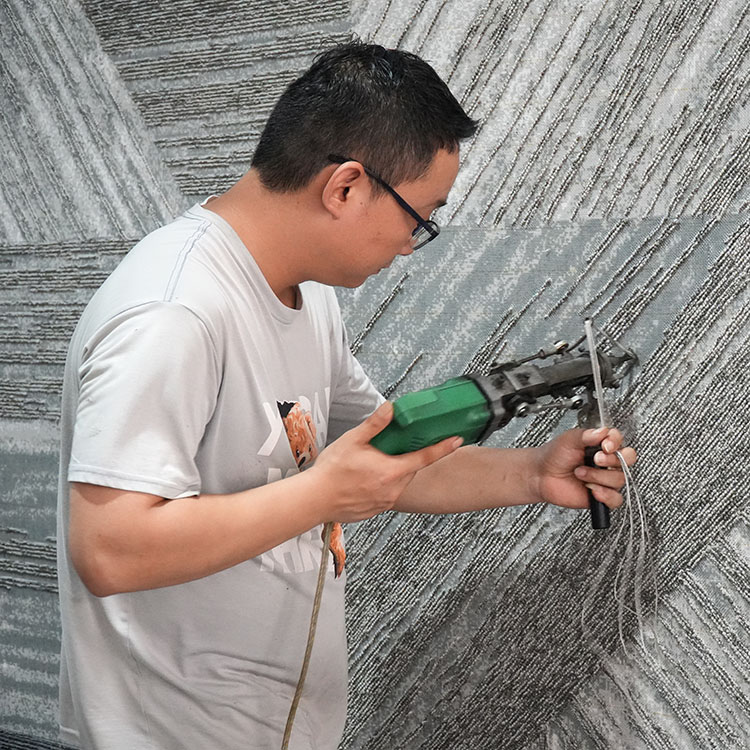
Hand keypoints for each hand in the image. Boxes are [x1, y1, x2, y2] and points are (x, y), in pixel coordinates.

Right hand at [309, 401, 462, 522]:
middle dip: (408, 456)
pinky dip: (384, 483)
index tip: (457, 440)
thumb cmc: (331, 472)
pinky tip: (366, 477)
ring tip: (373, 462)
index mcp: (391, 471)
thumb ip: (375, 424)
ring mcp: (386, 502)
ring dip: (394, 470)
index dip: (443, 447)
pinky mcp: (377, 509)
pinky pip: (389, 493)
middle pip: (412, 469)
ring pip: (400, 482)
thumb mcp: (353, 440)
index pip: (425, 457)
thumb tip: (391, 408)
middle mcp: (393, 489)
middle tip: (394, 446)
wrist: (314, 500)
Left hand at [534, 427, 636, 509]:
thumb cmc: (554, 456)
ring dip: (598, 476)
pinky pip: (615, 499)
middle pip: (627, 459)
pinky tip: (592, 489)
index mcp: (600, 445)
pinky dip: (605, 495)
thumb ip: (586, 435)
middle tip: (596, 459)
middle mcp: (606, 462)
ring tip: (580, 473)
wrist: (541, 475)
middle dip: (612, 460)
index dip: (616, 443)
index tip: (605, 445)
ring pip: (619, 479)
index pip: (619, 441)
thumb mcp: (569, 440)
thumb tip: (603, 431)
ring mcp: (604, 479)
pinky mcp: (601, 495)